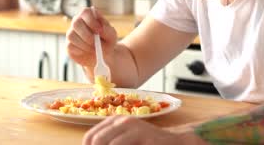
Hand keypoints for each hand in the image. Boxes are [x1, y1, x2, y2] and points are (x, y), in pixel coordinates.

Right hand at [66, 7, 117, 67]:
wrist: (103, 55)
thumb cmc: (107, 41)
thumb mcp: (111, 36)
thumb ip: (108, 30)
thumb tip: (101, 28)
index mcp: (89, 15)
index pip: (85, 12)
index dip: (91, 21)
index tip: (99, 31)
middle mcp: (78, 21)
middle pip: (76, 23)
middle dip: (87, 35)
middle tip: (96, 43)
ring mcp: (72, 32)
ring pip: (72, 35)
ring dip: (84, 44)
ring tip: (94, 49)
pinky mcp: (69, 44)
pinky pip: (70, 46)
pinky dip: (80, 50)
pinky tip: (87, 51)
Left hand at [82, 115, 205, 144]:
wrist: (174, 141)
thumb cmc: (146, 143)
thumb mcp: (125, 140)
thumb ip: (110, 141)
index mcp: (114, 121)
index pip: (89, 137)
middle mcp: (123, 121)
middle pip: (97, 141)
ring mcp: (135, 128)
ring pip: (109, 143)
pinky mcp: (145, 138)